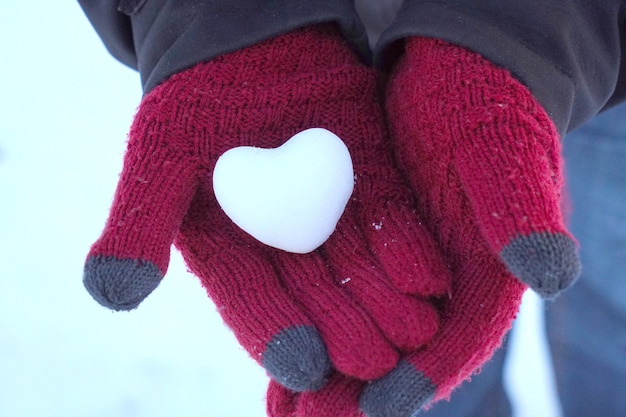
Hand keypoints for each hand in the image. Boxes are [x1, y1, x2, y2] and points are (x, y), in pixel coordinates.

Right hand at [82, 26, 450, 392]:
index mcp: (232, 248)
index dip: (278, 334)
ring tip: (416, 331)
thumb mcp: (157, 156)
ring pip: (360, 264)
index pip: (254, 301)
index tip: (306, 367)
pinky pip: (390, 217)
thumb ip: (139, 223)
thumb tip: (109, 294)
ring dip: (387, 299)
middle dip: (346, 328)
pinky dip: (408, 246)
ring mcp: (329, 211)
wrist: (246, 43)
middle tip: (373, 363)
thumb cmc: (193, 99)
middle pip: (317, 293)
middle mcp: (284, 241)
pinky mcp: (368, 179)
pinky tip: (430, 278)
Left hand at [266, 37, 580, 415]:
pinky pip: (339, 294)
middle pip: (403, 353)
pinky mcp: (366, 242)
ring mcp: (402, 265)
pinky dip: (312, 323)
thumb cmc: (482, 102)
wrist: (448, 67)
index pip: (457, 341)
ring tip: (285, 409)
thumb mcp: (500, 148)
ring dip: (328, 372)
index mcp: (488, 270)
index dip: (418, 380)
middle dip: (358, 394)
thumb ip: (520, 211)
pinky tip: (282, 353)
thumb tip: (548, 276)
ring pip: (365, 332)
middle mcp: (445, 278)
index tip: (371, 411)